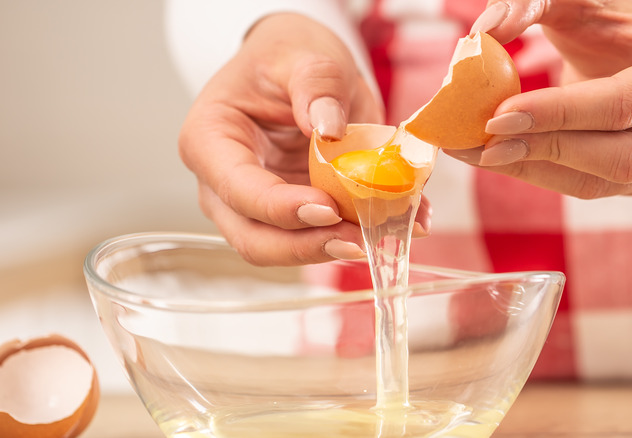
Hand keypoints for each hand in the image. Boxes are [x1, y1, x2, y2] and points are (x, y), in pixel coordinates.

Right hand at [178, 13, 392, 264]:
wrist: (298, 67)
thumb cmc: (287, 56)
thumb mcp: (305, 55)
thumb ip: (317, 84)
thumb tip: (327, 129)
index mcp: (210, 140)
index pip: (238, 189)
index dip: (282, 208)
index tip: (329, 208)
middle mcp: (223, 183)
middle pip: (254, 237)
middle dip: (307, 245)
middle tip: (359, 239)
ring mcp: (255, 205)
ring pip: (284, 248)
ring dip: (332, 248)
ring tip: (381, 235)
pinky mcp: (290, 214)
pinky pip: (317, 236)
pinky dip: (353, 235)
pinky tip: (392, 226)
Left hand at [452, 0, 631, 197]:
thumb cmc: (616, 21)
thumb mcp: (580, 0)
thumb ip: (532, 3)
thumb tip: (485, 32)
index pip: (622, 105)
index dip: (557, 115)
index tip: (497, 117)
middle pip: (619, 157)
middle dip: (544, 151)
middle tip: (482, 145)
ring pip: (600, 184)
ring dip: (534, 170)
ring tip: (479, 153)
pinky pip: (590, 189)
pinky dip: (541, 175)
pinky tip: (504, 157)